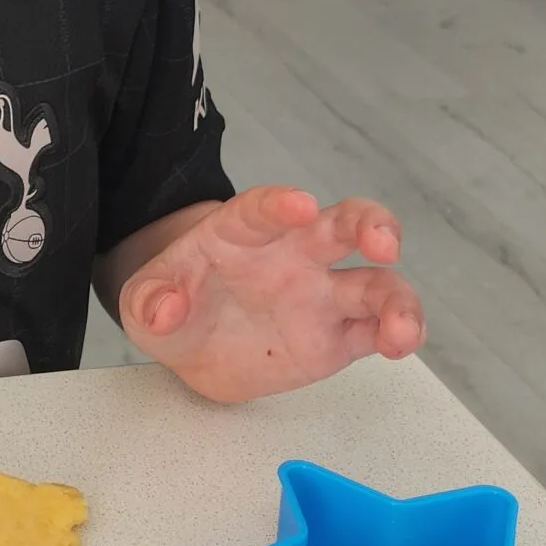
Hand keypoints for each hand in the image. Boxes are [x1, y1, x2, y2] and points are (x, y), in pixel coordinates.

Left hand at [118, 185, 423, 403]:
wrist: (192, 342)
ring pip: (376, 282)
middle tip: (383, 241)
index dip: (281, 203)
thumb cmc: (173, 302)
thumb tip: (163, 309)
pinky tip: (401, 342)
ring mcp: (321, 293)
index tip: (299, 205)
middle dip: (370, 224)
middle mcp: (294, 253)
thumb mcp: (143, 300)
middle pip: (344, 224)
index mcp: (244, 232)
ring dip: (397, 300)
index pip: (264, 209)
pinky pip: (376, 328)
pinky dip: (397, 333)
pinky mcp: (337, 335)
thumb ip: (151, 299)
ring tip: (401, 331)